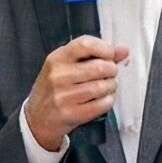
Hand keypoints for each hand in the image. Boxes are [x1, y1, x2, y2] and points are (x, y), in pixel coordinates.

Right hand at [25, 35, 129, 151]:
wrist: (38, 117)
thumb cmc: (54, 88)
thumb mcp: (67, 66)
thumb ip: (95, 55)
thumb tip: (123, 50)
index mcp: (57, 58)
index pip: (85, 44)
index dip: (104, 48)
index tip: (109, 54)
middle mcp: (58, 76)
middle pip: (99, 67)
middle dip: (111, 70)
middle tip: (109, 73)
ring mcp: (64, 96)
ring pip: (103, 86)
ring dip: (111, 86)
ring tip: (106, 86)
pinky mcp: (72, 114)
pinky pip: (102, 104)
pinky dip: (108, 100)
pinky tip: (103, 99)